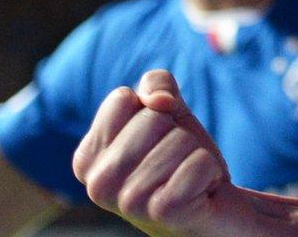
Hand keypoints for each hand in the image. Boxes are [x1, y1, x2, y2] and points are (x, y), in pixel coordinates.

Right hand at [74, 70, 254, 235]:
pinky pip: (198, 163)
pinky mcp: (163, 213)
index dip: (151, 110)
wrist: (210, 210)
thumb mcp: (165, 110)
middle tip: (177, 162)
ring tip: (188, 177)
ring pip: (180, 139)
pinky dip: (210, 170)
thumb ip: (155, 84)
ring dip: (195, 153)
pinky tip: (201, 191)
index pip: (120, 98)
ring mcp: (128, 203)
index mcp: (86, 159)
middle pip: (152, 118)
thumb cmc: (179, 159)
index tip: (156, 140)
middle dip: (176, 132)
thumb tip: (158, 101)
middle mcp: (98, 185)